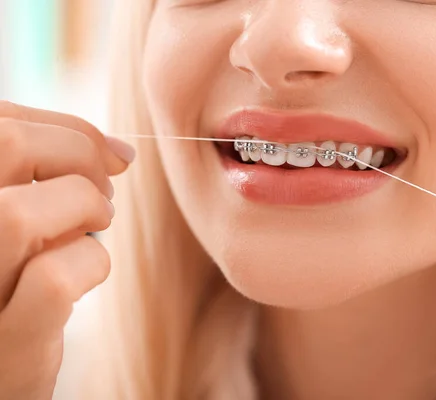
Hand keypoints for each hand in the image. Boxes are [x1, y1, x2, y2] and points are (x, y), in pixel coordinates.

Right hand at [0, 101, 134, 398]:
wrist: (1, 371)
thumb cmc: (11, 282)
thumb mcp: (13, 221)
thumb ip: (44, 176)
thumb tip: (121, 152)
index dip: (66, 128)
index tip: (111, 152)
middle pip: (5, 146)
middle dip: (78, 152)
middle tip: (106, 187)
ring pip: (20, 214)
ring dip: (84, 206)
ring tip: (98, 222)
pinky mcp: (4, 347)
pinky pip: (52, 281)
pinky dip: (90, 262)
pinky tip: (90, 270)